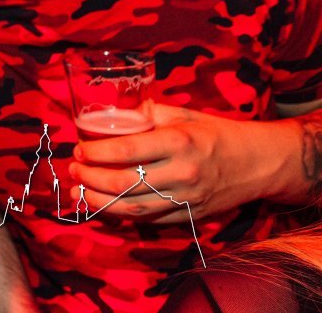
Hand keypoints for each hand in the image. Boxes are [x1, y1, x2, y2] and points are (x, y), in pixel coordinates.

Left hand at [69, 104, 288, 222]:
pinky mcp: (190, 216)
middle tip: (74, 169)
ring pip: (134, 207)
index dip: (97, 152)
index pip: (127, 150)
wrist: (259, 163)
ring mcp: (187, 199)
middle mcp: (182, 173)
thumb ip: (150, 114)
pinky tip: (104, 206)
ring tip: (79, 192)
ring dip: (100, 202)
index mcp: (179, 142)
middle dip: (91, 178)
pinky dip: (123, 215)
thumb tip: (116, 113)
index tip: (79, 148)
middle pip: (125, 182)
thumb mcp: (185, 115)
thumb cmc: (217, 133)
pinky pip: (150, 220)